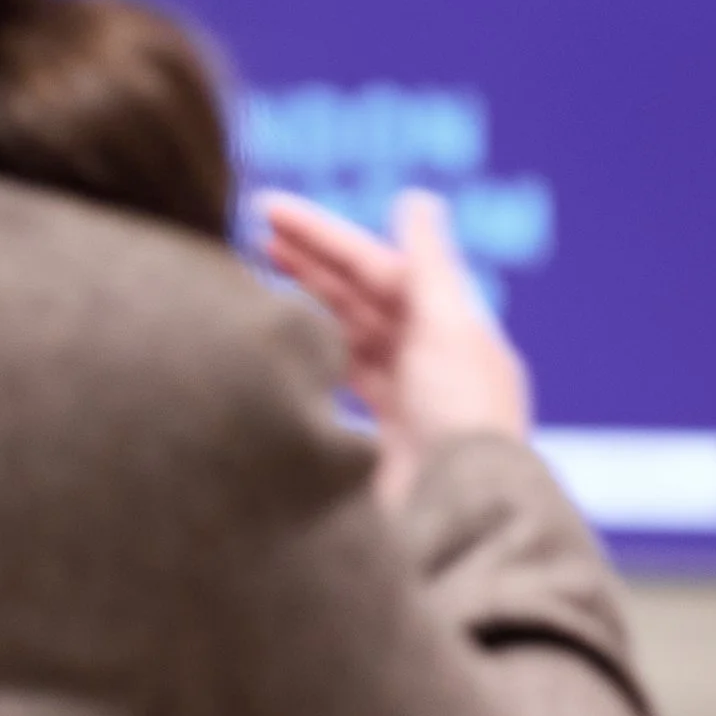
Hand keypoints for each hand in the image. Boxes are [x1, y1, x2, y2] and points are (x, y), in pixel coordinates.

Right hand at [261, 190, 531, 501]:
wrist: (464, 516)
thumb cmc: (462, 419)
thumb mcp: (447, 329)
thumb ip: (426, 264)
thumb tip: (415, 199)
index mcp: (451, 329)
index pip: (380, 269)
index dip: (326, 239)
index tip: (268, 211)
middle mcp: (431, 363)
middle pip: (363, 301)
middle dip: (311, 265)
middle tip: (251, 232)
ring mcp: (406, 407)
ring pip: (349, 341)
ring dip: (307, 307)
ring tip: (255, 277)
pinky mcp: (382, 449)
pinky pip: (343, 391)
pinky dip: (313, 362)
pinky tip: (279, 347)